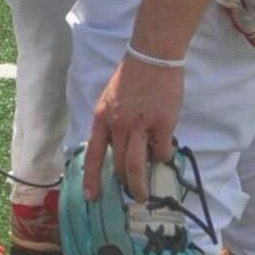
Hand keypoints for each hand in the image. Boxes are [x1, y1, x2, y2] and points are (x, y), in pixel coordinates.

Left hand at [82, 54, 182, 200]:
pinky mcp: (162, 124)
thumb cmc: (132, 77)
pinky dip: (162, 158)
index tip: (91, 197)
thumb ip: (111, 123)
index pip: (92, 153)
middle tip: (131, 193)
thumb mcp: (110, 99)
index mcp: (102, 117)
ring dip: (140, 184)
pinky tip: (163, 154)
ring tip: (144, 194)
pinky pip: (161, 152)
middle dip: (124, 183)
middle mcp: (118, 124)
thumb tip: (116, 148)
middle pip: (118, 164)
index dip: (91, 178)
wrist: (153, 56)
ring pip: (136, 166)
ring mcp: (140, 125)